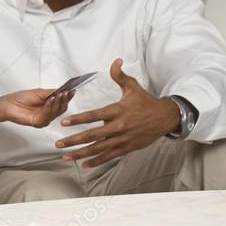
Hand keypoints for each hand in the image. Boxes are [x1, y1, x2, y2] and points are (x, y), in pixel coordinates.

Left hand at [0, 88, 72, 127]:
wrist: (8, 104)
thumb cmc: (21, 98)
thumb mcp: (40, 93)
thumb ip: (53, 92)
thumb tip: (66, 90)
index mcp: (49, 106)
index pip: (62, 102)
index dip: (68, 97)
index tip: (73, 90)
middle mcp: (48, 113)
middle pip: (62, 108)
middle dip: (64, 99)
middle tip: (66, 92)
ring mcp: (44, 119)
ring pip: (56, 112)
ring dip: (58, 102)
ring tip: (59, 94)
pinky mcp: (38, 122)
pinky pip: (47, 115)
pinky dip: (49, 107)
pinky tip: (50, 100)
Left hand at [55, 58, 179, 167]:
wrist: (166, 118)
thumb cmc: (146, 102)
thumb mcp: (133, 87)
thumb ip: (120, 76)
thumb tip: (115, 61)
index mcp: (117, 111)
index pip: (94, 115)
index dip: (78, 119)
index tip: (64, 122)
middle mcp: (118, 127)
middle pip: (92, 135)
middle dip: (73, 140)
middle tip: (58, 144)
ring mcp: (122, 139)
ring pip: (98, 149)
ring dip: (81, 154)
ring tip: (66, 156)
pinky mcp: (127, 148)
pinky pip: (109, 156)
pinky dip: (96, 161)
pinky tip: (84, 164)